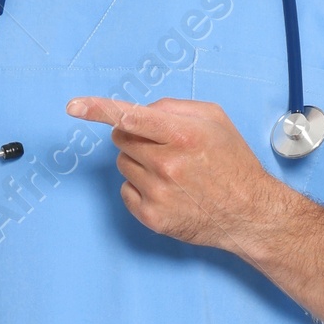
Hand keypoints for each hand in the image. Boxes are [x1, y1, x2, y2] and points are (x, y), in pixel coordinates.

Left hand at [64, 94, 285, 249]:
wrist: (249, 212)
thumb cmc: (232, 162)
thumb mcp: (214, 119)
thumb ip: (173, 108)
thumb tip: (138, 111)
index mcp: (183, 135)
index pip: (130, 116)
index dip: (98, 109)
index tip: (74, 107)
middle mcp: (167, 164)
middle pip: (122, 139)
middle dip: (135, 137)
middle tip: (162, 147)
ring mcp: (158, 193)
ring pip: (122, 164)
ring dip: (139, 163)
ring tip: (171, 172)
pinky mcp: (153, 217)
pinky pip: (126, 191)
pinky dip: (139, 188)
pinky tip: (166, 191)